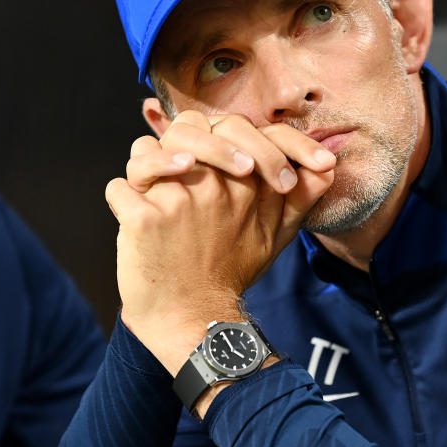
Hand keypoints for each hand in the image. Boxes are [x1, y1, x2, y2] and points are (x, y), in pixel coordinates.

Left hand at [105, 111, 335, 374]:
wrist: (195, 321)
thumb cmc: (233, 274)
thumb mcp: (277, 236)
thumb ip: (301, 199)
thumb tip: (328, 168)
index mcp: (247, 186)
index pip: (248, 130)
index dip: (236, 133)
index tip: (237, 163)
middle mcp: (214, 186)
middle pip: (191, 125)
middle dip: (182, 140)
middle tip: (184, 162)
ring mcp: (177, 200)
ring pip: (146, 150)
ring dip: (144, 164)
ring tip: (151, 184)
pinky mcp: (143, 218)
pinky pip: (119, 187)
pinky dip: (121, 197)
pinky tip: (132, 211)